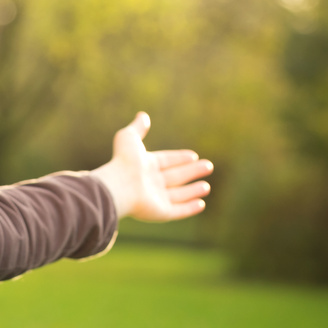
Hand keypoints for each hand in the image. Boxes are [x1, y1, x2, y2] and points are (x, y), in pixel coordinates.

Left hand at [91, 112, 212, 220]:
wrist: (119, 185)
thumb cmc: (124, 161)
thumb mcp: (129, 137)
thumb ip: (138, 127)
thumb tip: (143, 115)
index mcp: (145, 166)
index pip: (167, 160)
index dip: (180, 158)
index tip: (193, 156)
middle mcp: (151, 183)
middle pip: (176, 176)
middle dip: (192, 171)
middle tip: (208, 166)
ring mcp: (156, 199)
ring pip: (178, 194)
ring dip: (193, 191)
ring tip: (207, 187)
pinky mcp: (160, 212)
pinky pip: (178, 211)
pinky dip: (190, 208)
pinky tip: (201, 204)